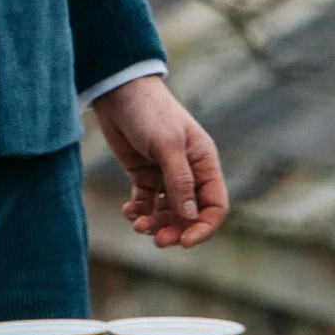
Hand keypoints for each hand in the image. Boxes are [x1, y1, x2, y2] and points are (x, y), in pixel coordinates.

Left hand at [90, 75, 229, 247]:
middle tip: (156, 239)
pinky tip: (129, 210)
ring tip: (137, 223)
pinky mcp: (145, 175)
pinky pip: (147, 203)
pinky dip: (140, 212)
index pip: (215, 205)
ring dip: (155, 223)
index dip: (204, 227)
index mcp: (204, 162)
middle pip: (190, 214)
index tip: (185, 241)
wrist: (119, 92)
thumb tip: (191, 216)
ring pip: (167, 212)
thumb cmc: (150, 112)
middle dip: (175, 229)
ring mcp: (166, 174)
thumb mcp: (167, 145)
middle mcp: (189, 171)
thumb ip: (180, 181)